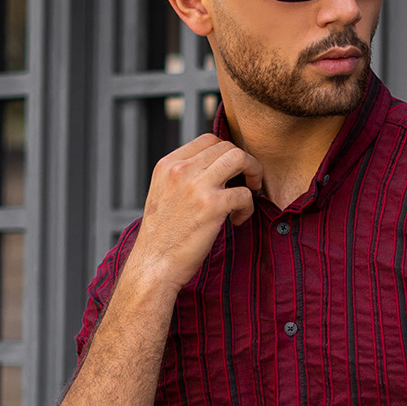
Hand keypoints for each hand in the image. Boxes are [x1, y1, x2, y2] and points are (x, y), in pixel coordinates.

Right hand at [125, 134, 263, 293]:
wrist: (153, 265)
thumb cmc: (161, 237)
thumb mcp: (163, 194)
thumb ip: (183, 177)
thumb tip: (212, 168)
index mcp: (168, 164)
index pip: (208, 140)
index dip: (226, 153)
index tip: (232, 171)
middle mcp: (181, 169)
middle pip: (226, 146)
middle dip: (244, 162)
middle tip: (247, 182)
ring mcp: (197, 186)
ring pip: (239, 158)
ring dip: (253, 173)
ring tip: (249, 193)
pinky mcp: (212, 206)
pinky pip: (245, 193)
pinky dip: (248, 207)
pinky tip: (237, 220)